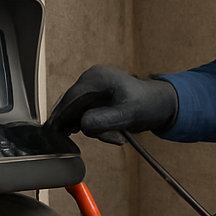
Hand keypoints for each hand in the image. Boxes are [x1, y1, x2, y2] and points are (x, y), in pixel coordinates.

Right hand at [46, 65, 177, 144]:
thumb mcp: (128, 115)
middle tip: (110, 137)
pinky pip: (85, 118)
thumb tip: (81, 125)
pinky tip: (114, 132)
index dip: (60, 118)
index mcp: (95, 78)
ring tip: (117, 135)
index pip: (69, 99)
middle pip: (71, 109)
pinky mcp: (94, 100)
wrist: (160, 104)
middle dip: (85, 127)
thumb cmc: (148, 104)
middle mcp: (90, 81)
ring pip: (78, 116)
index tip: (54, 135)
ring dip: (94, 130)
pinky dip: (97, 129)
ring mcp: (91, 91)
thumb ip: (103, 120)